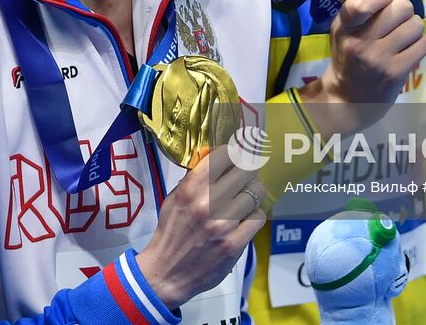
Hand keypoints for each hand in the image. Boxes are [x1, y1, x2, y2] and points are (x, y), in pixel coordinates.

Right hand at [138, 146, 264, 308]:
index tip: (236, 156)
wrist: (167, 272)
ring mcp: (223, 224)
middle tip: (245, 177)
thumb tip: (215, 157)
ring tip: (244, 201)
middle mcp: (208, 203)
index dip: (234, 153)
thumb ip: (194, 178)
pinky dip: (254, 217)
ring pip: (256, 192)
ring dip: (253, 195)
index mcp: (191, 188)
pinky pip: (258, 217)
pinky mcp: (235, 243)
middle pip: (247, 170)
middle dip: (248, 171)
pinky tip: (245, 220)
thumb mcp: (174, 198)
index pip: (225, 155)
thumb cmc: (171, 232)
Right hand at [309, 0, 425, 107]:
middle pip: (400, 8)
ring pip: (415, 25)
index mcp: (344, 27)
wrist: (348, 98)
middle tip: (399, 17)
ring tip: (405, 34)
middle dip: (404, 9)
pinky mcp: (396, 74)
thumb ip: (360, 8)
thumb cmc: (348, 56)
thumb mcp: (343, 30)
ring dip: (414, 27)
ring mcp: (378, 60)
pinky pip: (423, 44)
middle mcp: (359, 43)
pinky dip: (421, 43)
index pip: (362, 4)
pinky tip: (410, 48)